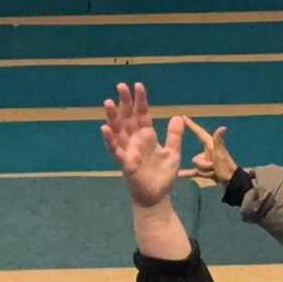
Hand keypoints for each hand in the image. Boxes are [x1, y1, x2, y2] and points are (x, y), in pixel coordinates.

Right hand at [100, 82, 188, 207]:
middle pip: (128, 117)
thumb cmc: (162, 175)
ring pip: (118, 130)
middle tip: (121, 86)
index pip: (143, 114)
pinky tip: (105, 128)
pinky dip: (110, 140)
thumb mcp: (173, 153)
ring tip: (109, 102)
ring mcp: (128, 150)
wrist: (157, 196)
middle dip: (125, 102)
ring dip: (113, 117)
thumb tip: (177, 116)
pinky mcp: (125, 163)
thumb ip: (174, 135)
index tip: (139, 85)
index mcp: (147, 136)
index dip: (140, 101)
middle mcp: (135, 140)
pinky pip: (115, 150)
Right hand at [186, 118, 238, 186]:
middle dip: (203, 166)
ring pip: (196, 167)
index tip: (183, 117)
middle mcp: (208, 153)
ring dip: (203, 172)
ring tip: (214, 174)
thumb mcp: (221, 155)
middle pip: (195, 159)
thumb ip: (219, 141)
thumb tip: (223, 127)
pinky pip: (193, 172)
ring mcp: (206, 162)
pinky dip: (187, 173)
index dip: (191, 125)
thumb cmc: (227, 168)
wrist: (232, 184)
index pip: (199, 133)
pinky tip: (178, 175)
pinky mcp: (206, 171)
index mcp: (211, 146)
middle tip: (214, 168)